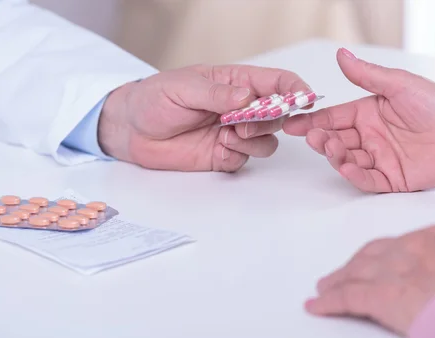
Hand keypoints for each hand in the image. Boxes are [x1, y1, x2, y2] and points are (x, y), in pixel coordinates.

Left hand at [98, 64, 310, 171]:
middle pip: (278, 114)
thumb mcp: (182, 87)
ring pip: (267, 140)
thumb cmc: (154, 99)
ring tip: (227, 135)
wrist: (131, 130)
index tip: (303, 100)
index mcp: (234, 82)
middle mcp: (240, 108)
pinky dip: (238, 154)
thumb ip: (216, 94)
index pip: (276, 81)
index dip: (295, 89)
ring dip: (255, 139)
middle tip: (245, 122)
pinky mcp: (224, 155)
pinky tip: (218, 147)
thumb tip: (248, 97)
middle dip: (271, 119)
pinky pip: (246, 159)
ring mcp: (233, 132)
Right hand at [284, 48, 434, 191]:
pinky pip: (367, 179)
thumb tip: (341, 56)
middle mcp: (370, 137)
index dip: (312, 121)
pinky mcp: (391, 178)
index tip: (293, 123)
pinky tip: (346, 166)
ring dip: (335, 155)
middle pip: (336, 140)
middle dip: (321, 140)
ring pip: (347, 160)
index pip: (334, 118)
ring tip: (330, 147)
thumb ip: (367, 74)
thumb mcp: (398, 85)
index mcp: (368, 114)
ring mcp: (380, 158)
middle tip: (314, 137)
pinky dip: (354, 175)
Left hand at [305, 225, 434, 335]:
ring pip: (354, 273)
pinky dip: (328, 303)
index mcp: (432, 238)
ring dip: (337, 281)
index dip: (381, 255)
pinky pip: (345, 298)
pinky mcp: (376, 295)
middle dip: (354, 265)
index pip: (398, 245)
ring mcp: (389, 270)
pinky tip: (316, 306)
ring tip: (324, 287)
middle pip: (370, 255)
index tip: (374, 261)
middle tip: (341, 273)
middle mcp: (406, 249)